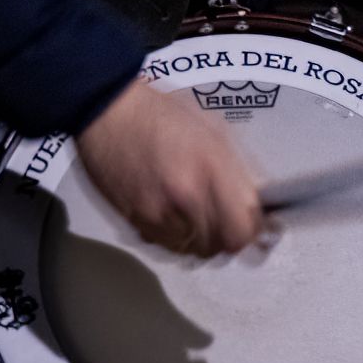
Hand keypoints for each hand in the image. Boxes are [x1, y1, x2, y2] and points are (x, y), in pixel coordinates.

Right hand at [77, 80, 263, 255]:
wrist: (107, 112)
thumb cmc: (163, 115)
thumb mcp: (214, 133)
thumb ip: (238, 172)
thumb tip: (255, 205)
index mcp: (212, 169)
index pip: (242, 230)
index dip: (251, 234)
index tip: (252, 228)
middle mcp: (186, 195)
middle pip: (219, 247)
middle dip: (228, 239)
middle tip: (227, 226)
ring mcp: (157, 211)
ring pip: (192, 251)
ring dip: (201, 241)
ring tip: (200, 221)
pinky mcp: (134, 220)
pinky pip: (165, 246)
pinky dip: (175, 240)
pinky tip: (175, 220)